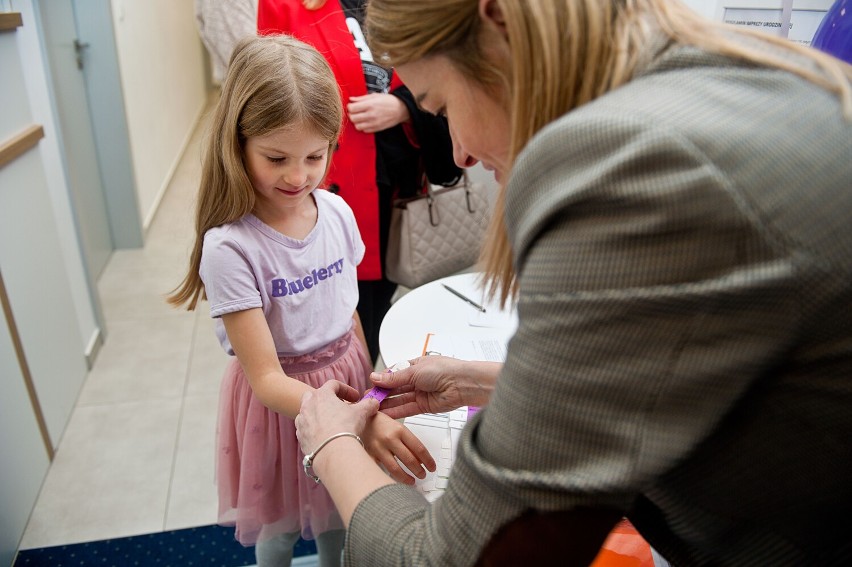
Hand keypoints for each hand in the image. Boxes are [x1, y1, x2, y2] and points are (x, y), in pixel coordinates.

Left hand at [296, 380, 375, 454]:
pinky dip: (314, 430)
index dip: (346, 390)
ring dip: (318, 415)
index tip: (356, 398)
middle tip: (339, 408)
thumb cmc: (345, 428)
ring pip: (308, 412)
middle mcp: (308, 405)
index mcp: (322, 395)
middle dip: (327, 400)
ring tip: (331, 424)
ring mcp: (301, 421)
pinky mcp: (300, 436)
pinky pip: (306, 429)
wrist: (332, 452)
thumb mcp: (362, 412)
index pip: (333, 384)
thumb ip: (368, 404)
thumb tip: (374, 402)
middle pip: (315, 395)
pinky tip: (325, 437)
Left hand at [347, 93, 409, 132]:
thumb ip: (361, 98)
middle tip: (355, 111)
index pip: (351, 108)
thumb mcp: (375, 96)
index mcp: (370, 104)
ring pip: (357, 126)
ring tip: (360, 117)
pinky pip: (364, 130)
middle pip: (352, 118)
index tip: (353, 105)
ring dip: (357, 122)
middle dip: (351, 114)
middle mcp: (371, 115)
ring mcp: (374, 123)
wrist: (401, 109)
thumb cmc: (388, 101)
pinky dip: (363, 127)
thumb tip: (351, 99)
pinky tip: (366, 121)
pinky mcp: (376, 129)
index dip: (350, 107)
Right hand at [360, 412, 435, 484]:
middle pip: (409, 460)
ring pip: (395, 468)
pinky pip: (381, 470)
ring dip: (406, 478)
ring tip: (412, 481)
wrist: (358, 419)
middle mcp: (390, 439)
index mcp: (399, 430)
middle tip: (423, 475)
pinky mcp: (369, 455)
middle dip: (419, 471)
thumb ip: (408, 441)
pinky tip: (394, 481)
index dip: (428, 460)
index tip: (432, 467)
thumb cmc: (379, 422)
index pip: (419, 448)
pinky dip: (389, 477)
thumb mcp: (397, 426)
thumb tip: (420, 458)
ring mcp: (378, 448)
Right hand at [372, 356, 499, 419]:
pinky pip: (407, 408)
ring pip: (400, 399)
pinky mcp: (425, 406)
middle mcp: (418, 380)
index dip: (383, 380)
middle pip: (396, 387)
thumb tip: (376, 377)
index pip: (395, 373)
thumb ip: (394, 378)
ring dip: (387, 403)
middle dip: (383, 392)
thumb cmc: (444, 370)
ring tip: (373, 407)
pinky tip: (385, 413)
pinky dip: (396, 411)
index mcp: (416, 366)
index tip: (371, 385)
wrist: (462, 384)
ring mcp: (421, 393)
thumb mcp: (414, 371)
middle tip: (369, 398)